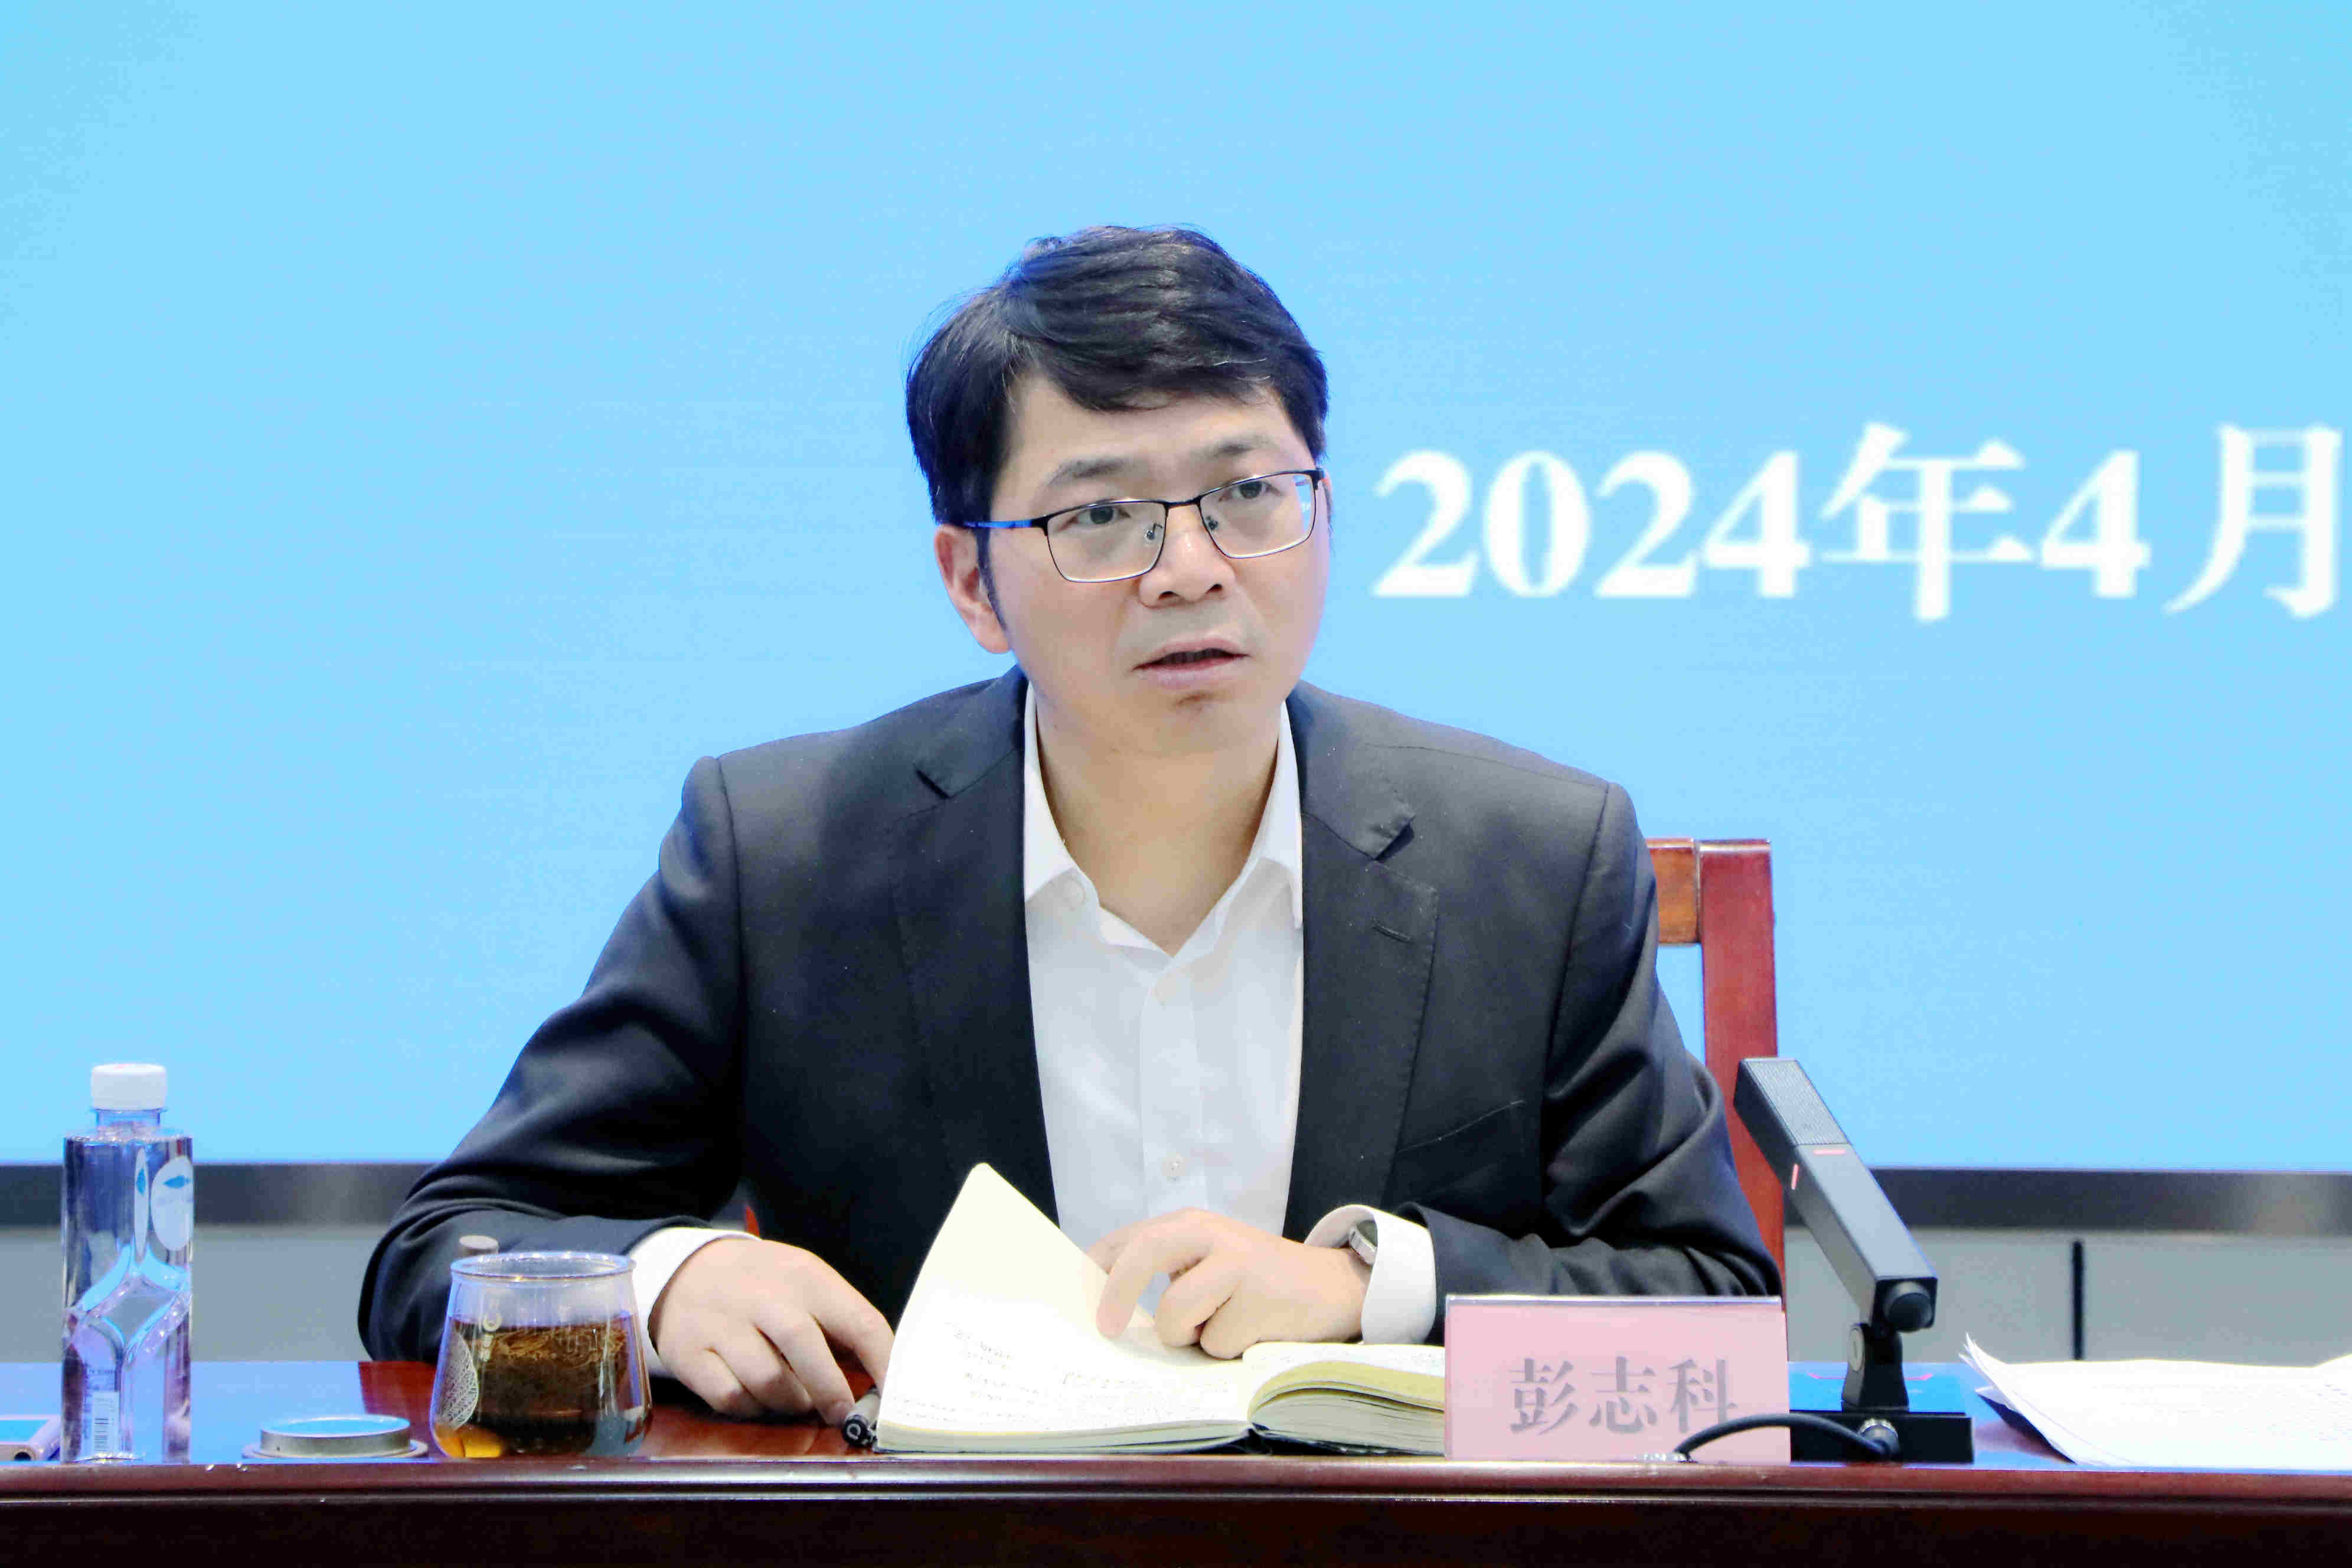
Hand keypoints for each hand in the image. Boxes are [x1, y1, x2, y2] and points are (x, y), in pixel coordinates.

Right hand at [647, 1236, 893, 1422]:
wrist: (686, 1270)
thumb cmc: (762, 1284)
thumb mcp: (805, 1280)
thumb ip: (839, 1321)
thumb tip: (882, 1375)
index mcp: (805, 1277)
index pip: (859, 1321)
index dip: (884, 1364)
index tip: (896, 1398)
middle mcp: (764, 1297)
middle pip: (806, 1348)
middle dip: (831, 1391)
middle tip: (842, 1413)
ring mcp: (723, 1325)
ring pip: (768, 1381)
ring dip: (790, 1402)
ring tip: (796, 1398)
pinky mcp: (691, 1354)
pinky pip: (731, 1398)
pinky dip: (751, 1407)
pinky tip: (757, 1397)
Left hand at [1087, 1209, 1369, 1358]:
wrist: (1330, 1288)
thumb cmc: (1256, 1285)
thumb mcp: (1208, 1265)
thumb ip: (1168, 1273)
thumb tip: (1108, 1312)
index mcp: (1190, 1225)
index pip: (1129, 1241)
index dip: (1098, 1270)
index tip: (1077, 1300)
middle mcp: (1210, 1233)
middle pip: (1143, 1254)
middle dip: (1117, 1294)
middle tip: (1107, 1330)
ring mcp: (1236, 1262)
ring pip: (1175, 1316)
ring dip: (1190, 1337)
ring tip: (1221, 1326)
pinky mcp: (1258, 1296)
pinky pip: (1214, 1343)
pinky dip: (1226, 1349)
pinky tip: (1253, 1330)